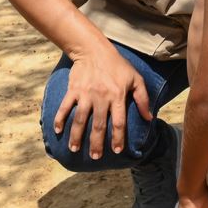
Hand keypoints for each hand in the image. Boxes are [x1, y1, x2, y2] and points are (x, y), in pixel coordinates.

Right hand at [52, 43, 152, 159]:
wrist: (94, 50)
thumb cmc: (118, 65)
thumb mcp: (136, 79)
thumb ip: (143, 99)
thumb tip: (149, 118)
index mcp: (117, 96)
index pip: (118, 122)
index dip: (118, 138)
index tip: (116, 151)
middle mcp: (101, 97)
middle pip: (98, 125)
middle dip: (96, 143)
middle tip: (95, 157)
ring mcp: (85, 94)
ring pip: (80, 119)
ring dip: (76, 136)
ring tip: (75, 149)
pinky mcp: (73, 90)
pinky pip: (65, 107)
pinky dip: (60, 118)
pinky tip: (57, 130)